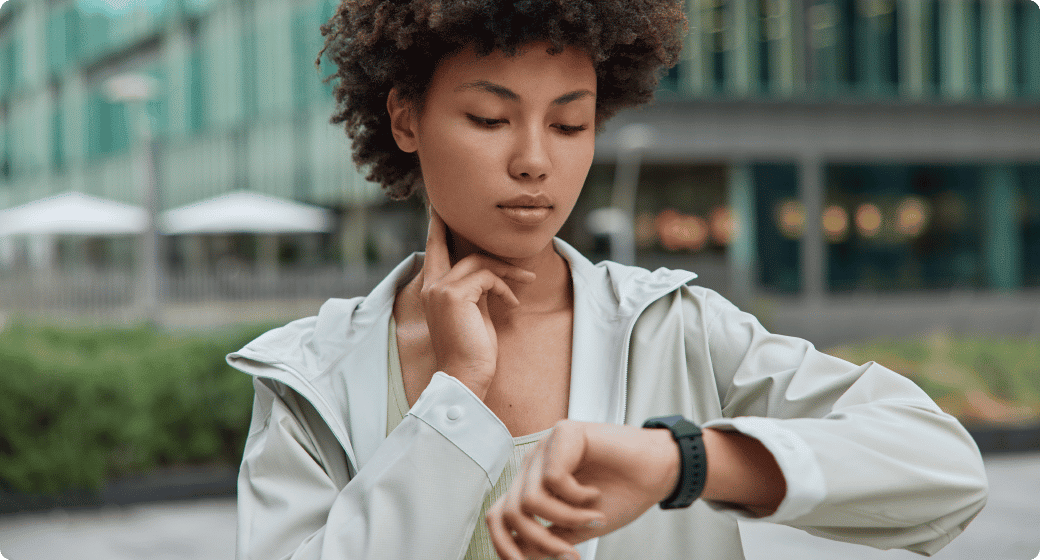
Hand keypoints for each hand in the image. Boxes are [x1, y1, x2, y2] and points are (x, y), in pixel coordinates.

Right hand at [420, 208, 534, 398]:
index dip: (437, 230)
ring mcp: (440, 289)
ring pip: (477, 260)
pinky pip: (488, 277)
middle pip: (447, 245)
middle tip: (451, 208)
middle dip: (450, 224)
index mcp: (431, 291)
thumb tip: (490, 275)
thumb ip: (475, 291)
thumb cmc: (473, 351)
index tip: (438, 210)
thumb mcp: (474, 314)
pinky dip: (505, 287)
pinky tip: (513, 304)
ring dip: (506, 269)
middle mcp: (430, 286)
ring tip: (527, 278)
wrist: (465, 377)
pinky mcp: (454, 294)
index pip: (433, 252)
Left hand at [486, 420, 679, 559]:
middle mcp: (535, 463)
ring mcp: (547, 446)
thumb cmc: (622, 494)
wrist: (659, 471)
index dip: (504, 545)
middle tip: (569, 553)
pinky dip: (577, 497)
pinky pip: (553, 478)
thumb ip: (548, 539)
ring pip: (530, 498)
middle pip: (510, 510)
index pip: (499, 514)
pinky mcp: (564, 432)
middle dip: (540, 540)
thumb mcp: (577, 527)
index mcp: (533, 482)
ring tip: (592, 519)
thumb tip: (519, 557)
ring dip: (565, 519)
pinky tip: (595, 493)